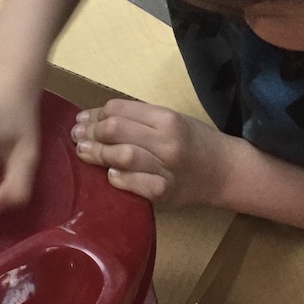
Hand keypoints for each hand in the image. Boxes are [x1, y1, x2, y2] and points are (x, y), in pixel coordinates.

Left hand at [70, 99, 232, 207]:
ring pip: (123, 155)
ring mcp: (166, 169)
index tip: (83, 119)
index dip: (95, 113)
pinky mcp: (165, 193)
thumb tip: (96, 118)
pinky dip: (118, 179)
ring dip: (97, 153)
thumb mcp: (171, 120)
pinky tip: (109, 175)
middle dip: (90, 132)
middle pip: (116, 130)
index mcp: (166, 118)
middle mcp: (166, 142)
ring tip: (83, 152)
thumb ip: (139, 118)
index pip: (119, 109)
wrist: (226, 172)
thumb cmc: (195, 142)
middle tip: (77, 136)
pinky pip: (135, 185)